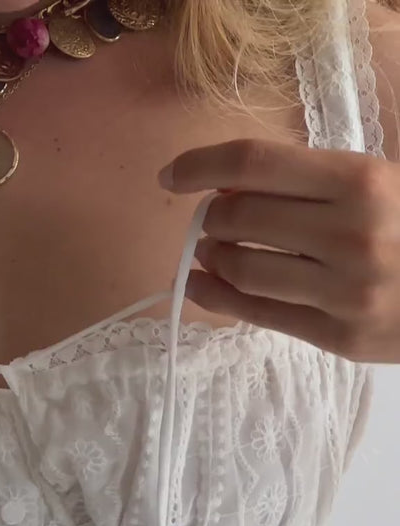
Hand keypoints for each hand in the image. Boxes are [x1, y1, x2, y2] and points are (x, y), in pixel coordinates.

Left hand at [157, 137, 399, 362]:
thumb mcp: (378, 185)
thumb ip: (310, 185)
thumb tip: (227, 190)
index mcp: (361, 182)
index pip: (255, 164)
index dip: (201, 165)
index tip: (172, 175)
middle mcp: (350, 235)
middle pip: (240, 218)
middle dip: (211, 218)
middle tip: (209, 221)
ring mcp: (343, 292)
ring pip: (242, 270)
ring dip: (210, 260)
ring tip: (209, 255)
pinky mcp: (339, 337)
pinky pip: (260, 315)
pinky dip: (218, 299)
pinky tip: (201, 287)